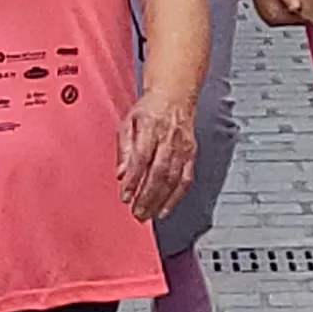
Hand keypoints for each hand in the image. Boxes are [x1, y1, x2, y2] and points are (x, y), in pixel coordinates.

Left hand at [116, 97, 195, 221]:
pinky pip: (186, 179)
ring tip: (147, 215)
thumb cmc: (150, 109)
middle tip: (136, 213)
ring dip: (159, 201)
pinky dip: (176, 197)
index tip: (125, 196)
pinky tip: (165, 209)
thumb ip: (124, 149)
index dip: (133, 179)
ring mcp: (183, 148)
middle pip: (158, 172)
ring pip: (173, 179)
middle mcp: (169, 138)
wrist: (175, 96)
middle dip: (146, 196)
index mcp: (151, 127)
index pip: (142, 157)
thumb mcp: (128, 122)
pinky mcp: (191, 155)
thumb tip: (120, 174)